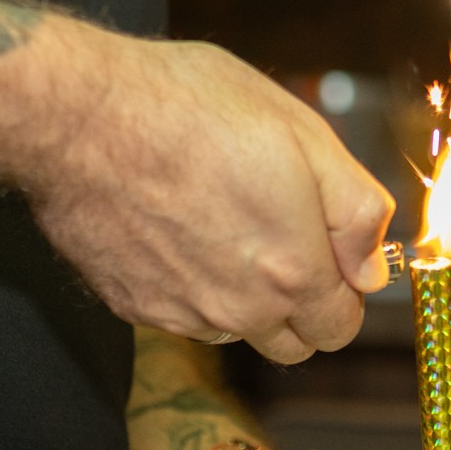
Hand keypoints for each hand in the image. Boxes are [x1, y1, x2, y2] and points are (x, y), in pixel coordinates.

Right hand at [26, 30, 393, 363]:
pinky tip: (172, 225)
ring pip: (234, 328)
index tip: (324, 245)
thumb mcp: (302, 132)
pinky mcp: (132, 306)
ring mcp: (181, 314)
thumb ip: (355, 209)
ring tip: (217, 219)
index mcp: (292, 274)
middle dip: (298, 303)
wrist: (78, 117)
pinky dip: (187, 284)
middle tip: (276, 233)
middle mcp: (239, 310)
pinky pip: (180, 314)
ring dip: (241, 295)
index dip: (342, 287)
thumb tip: (372, 267)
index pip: (340, 326)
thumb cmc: (190, 108)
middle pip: (292, 342)